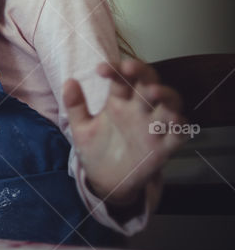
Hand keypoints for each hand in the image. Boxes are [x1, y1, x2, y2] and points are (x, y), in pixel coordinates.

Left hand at [64, 60, 188, 207]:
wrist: (103, 181)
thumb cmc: (95, 150)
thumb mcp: (81, 128)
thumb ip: (75, 105)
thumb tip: (69, 81)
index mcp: (118, 102)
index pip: (121, 78)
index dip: (114, 69)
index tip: (100, 69)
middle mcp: (138, 110)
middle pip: (148, 83)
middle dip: (143, 72)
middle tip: (129, 68)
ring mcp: (152, 128)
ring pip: (170, 104)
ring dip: (166, 95)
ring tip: (154, 91)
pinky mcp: (163, 148)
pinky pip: (178, 135)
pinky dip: (180, 126)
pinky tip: (175, 120)